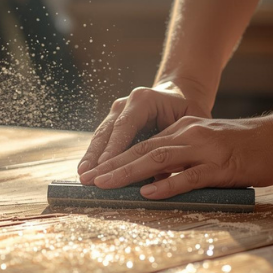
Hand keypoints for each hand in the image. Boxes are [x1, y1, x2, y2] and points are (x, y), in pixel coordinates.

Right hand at [77, 81, 211, 174]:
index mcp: (144, 100)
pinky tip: (87, 171)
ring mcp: (117, 112)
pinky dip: (95, 156)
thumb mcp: (189, 122)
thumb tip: (162, 176)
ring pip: (101, 136)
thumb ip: (177, 144)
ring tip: (83, 175)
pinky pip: (102, 141)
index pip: (126, 125)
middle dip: (97, 155)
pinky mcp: (113, 122)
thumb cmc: (188, 109)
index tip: (105, 165)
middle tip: (88, 175)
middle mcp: (126, 104)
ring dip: (91, 157)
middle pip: (108, 131)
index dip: (115, 146)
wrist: (179, 95)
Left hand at [78, 115, 272, 198]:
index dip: (117, 158)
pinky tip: (147, 192)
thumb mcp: (212, 146)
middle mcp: (191, 135)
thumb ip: (187, 159)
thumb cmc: (251, 148)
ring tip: (105, 184)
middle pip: (143, 149)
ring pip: (158, 159)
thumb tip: (159, 180)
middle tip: (88, 180)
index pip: (144, 144)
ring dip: (128, 172)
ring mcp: (206, 149)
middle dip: (112, 165)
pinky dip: (166, 184)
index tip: (95, 172)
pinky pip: (189, 176)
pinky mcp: (222, 165)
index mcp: (187, 130)